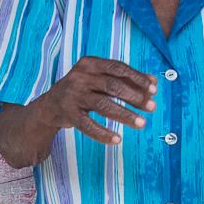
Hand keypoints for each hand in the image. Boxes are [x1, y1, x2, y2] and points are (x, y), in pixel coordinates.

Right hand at [38, 56, 155, 145]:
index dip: (137, 78)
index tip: (153, 89)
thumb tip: (154, 82)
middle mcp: (80, 76)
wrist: (50, 105)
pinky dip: (103, 133)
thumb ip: (125, 79)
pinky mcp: (67, 113)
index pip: (118, 68)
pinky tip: (117, 139)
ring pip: (102, 105)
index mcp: (90, 63)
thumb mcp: (100, 80)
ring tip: (141, 123)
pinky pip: (87, 125)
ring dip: (124, 115)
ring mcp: (72, 95)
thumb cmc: (82, 90)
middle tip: (152, 107)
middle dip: (135, 97)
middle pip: (112, 85)